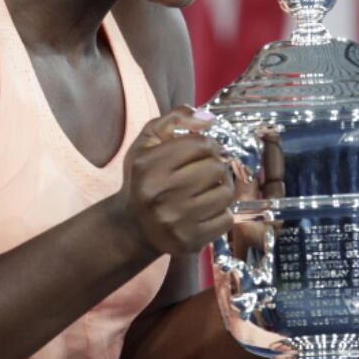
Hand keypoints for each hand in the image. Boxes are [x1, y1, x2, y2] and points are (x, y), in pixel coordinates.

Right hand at [117, 108, 235, 253]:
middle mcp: (160, 194)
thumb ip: (175, 120)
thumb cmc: (143, 179)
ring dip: (222, 189)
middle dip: (217, 166)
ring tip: (208, 189)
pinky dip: (221, 213)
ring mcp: (175, 221)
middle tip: (208, 171)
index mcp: (148, 166)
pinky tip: (206, 210)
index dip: (210, 144)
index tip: (208, 150)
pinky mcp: (188, 241)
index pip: (201, 145)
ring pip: (226, 194)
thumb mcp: (148, 142)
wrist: (132, 227)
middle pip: (216, 168)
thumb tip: (208, 118)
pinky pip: (226, 219)